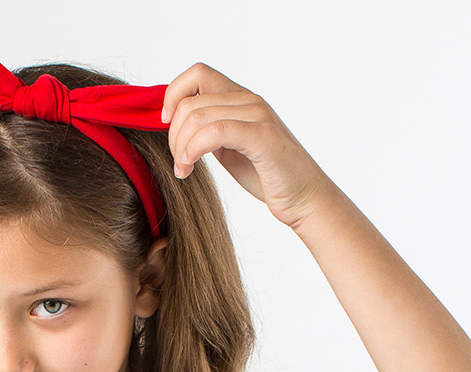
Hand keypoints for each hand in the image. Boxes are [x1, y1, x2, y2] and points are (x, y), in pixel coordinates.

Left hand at [161, 62, 336, 230]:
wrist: (304, 197)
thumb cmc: (268, 176)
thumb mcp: (229, 149)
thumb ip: (209, 132)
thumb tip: (178, 125)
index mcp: (240, 99)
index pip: (197, 74)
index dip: (173, 95)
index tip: (166, 125)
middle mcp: (249, 100)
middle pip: (190, 101)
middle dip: (173, 135)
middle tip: (178, 163)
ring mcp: (257, 116)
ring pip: (198, 116)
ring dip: (181, 147)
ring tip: (184, 170)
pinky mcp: (262, 137)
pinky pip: (216, 131)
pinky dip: (194, 149)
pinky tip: (190, 167)